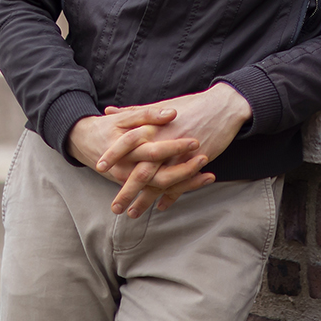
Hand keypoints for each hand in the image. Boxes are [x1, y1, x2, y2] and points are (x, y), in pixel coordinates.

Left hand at [78, 84, 253, 216]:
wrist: (222, 106)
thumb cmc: (190, 106)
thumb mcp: (160, 107)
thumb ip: (133, 112)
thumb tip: (108, 110)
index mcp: (154, 126)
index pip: (127, 141)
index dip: (113, 154)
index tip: (98, 167)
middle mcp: (165, 142)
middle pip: (141, 170)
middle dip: (126, 190)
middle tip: (115, 207)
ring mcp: (181, 155)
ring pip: (159, 182)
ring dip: (145, 200)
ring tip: (133, 214)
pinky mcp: (195, 162)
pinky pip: (180, 184)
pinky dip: (170, 197)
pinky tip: (161, 207)